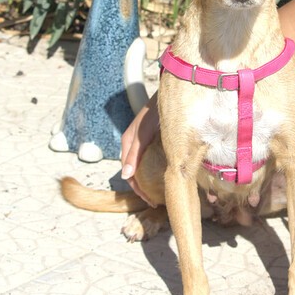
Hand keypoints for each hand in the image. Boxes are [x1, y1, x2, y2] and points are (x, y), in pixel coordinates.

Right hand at [120, 92, 158, 206]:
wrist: (168, 94)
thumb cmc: (155, 112)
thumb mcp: (144, 133)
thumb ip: (134, 153)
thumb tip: (126, 175)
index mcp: (128, 143)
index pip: (129, 174)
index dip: (138, 189)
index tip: (151, 201)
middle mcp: (133, 144)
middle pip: (135, 172)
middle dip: (144, 188)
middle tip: (156, 200)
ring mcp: (142, 141)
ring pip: (143, 166)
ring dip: (149, 180)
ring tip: (160, 191)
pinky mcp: (152, 138)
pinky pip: (150, 158)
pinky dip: (155, 169)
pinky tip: (165, 174)